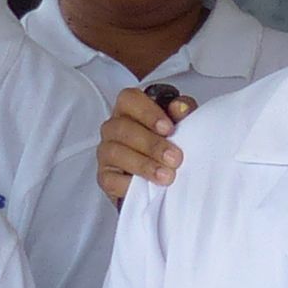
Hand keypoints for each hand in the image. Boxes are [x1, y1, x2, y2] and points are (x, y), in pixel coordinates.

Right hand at [94, 86, 182, 204]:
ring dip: (143, 165)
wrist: (162, 180)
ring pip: (115, 153)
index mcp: (130, 110)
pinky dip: (129, 184)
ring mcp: (106, 152)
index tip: (168, 128)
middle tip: (174, 158)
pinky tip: (146, 187)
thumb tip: (180, 108)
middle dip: (151, 144)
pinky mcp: (105, 177)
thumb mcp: (181, 124)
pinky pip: (110, 179)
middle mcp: (114, 128)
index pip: (129, 99)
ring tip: (166, 176)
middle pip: (122, 128)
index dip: (148, 112)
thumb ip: (183, 111)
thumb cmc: (168, 145)